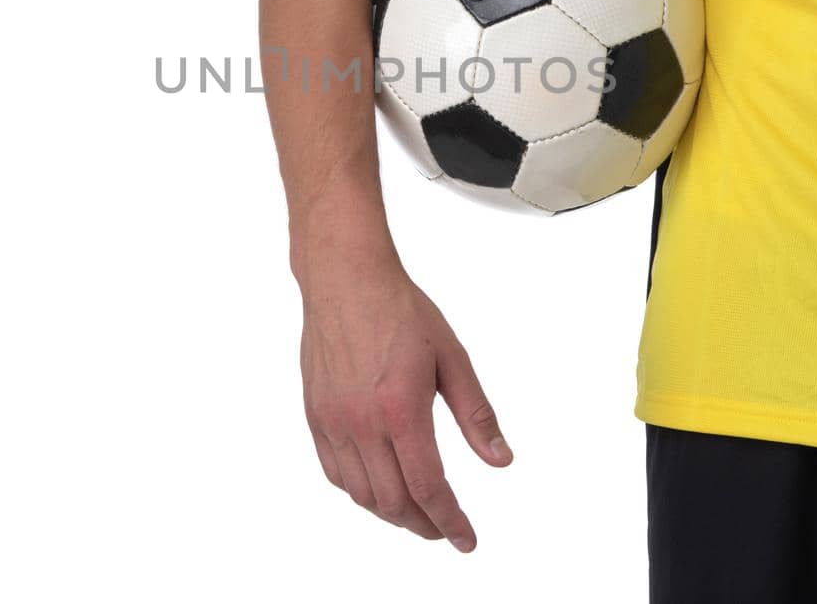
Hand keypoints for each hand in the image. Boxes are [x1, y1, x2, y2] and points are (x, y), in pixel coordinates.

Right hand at [298, 254, 512, 551]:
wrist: (345, 278)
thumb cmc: (400, 310)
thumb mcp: (452, 357)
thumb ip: (476, 414)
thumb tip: (501, 459)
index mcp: (401, 408)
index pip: (428, 487)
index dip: (450, 521)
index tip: (465, 538)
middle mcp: (362, 422)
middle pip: (394, 501)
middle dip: (423, 525)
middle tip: (445, 528)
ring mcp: (333, 421)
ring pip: (361, 494)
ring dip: (392, 513)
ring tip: (417, 513)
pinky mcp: (315, 415)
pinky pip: (336, 473)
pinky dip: (360, 492)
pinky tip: (379, 488)